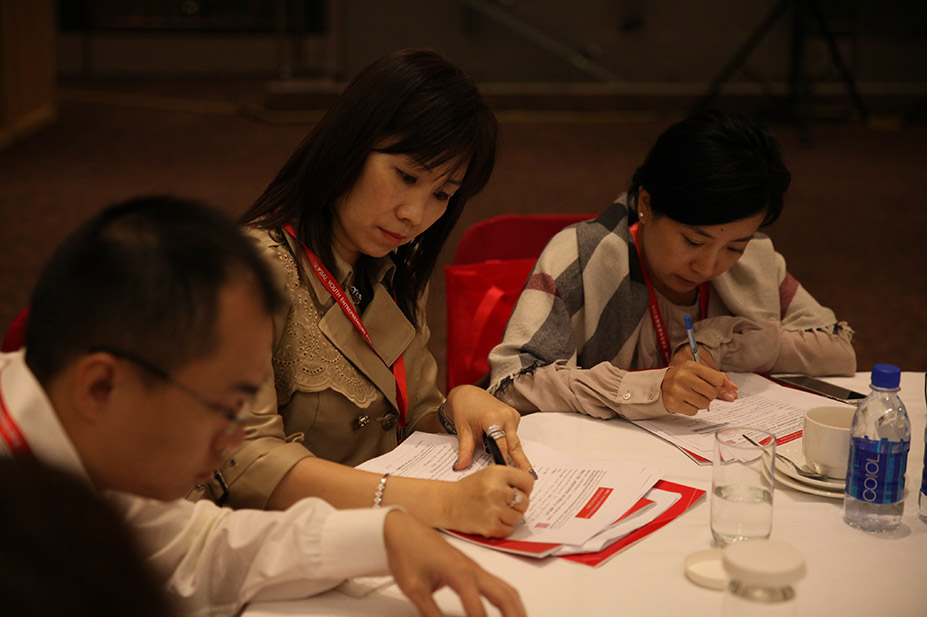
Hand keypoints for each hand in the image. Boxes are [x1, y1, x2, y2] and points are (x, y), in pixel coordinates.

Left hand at [384, 510, 526, 616]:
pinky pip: (499, 584)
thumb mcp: (415, 589)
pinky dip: (508, 599)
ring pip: (506, 589)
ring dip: (516, 608)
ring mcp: (475, 568)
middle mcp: (473, 569)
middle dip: (514, 616)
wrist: (402, 529)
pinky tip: (508, 609)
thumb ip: (431, 614)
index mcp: (460, 573)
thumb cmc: (407, 552)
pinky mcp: (472, 568)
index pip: (478, 612)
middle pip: (505, 596)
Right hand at [442, 465, 534, 537]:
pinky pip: (510, 530)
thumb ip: (510, 478)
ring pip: (519, 517)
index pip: (528, 481)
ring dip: (510, 517)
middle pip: (525, 501)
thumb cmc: (469, 489)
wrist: (448, 503)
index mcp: (498, 473)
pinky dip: (503, 527)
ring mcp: (494, 509)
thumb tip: (531, 487)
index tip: (518, 490)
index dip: (524, 488)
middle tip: (503, 502)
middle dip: (517, 504)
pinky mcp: (491, 527)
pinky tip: (492, 519)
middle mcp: (497, 490)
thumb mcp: (489, 474)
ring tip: (496, 510)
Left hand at [446, 385, 534, 475]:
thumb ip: (465, 450)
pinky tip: (513, 455)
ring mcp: (512, 415)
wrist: (468, 394)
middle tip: (531, 478)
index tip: (508, 475)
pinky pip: (514, 434)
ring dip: (517, 454)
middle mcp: (506, 416)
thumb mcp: (463, 431)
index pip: (502, 446)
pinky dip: (511, 444)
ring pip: (515, 441)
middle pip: (515, 445)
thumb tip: (460, 467)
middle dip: (522, 462)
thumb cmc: (464, 410)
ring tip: (525, 471)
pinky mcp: (514, 416)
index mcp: (493, 419)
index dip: (504, 462)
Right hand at [661, 360, 737, 415]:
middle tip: (700, 391)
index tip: (713, 385)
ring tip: (692, 396)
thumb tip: (734, 390)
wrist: (660, 385)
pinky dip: (692, 409)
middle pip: (712, 393)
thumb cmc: (683, 378)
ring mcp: (677, 390)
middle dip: (709, 395)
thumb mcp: (698, 372)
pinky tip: (685, 401)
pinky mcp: (673, 403)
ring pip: (704, 404)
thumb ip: (718, 379)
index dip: (719, 384)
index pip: (717, 379)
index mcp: (691, 366)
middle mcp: (683, 377)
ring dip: (701, 403)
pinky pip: (694, 411)